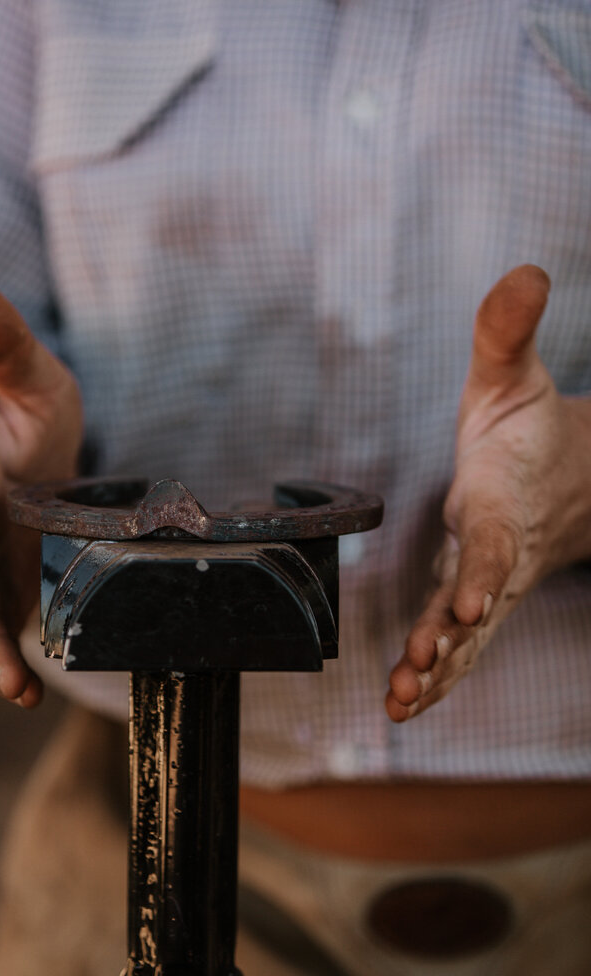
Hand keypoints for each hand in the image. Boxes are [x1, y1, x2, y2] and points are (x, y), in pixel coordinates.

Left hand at [387, 264, 590, 721]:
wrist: (574, 478)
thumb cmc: (530, 425)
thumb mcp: (512, 374)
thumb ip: (507, 331)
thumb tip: (525, 270)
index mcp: (506, 496)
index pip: (497, 538)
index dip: (484, 567)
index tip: (470, 600)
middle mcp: (501, 550)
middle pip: (478, 601)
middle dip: (449, 637)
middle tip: (418, 669)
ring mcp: (492, 583)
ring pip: (468, 636)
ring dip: (437, 670)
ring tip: (402, 702)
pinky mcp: (478, 600)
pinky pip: (461, 646)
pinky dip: (438, 676)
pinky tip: (404, 705)